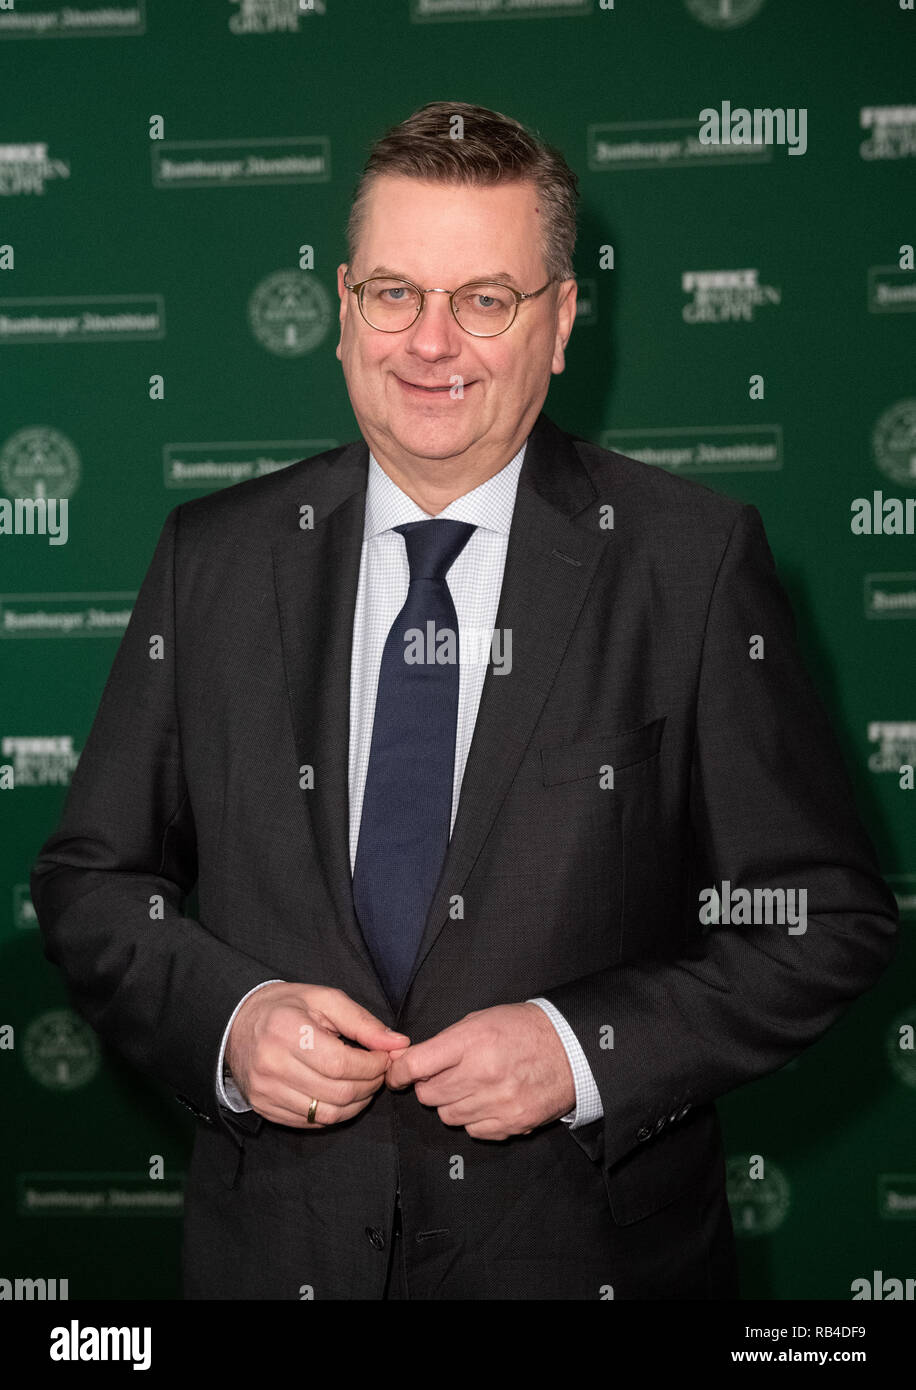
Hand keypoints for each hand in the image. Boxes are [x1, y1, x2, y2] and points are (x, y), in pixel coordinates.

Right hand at [226, 982, 408, 1128]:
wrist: (237, 1022)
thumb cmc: (286, 1007)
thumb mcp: (324, 999)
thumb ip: (362, 1022)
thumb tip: (398, 1044)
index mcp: (287, 1031)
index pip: (342, 1064)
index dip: (372, 1066)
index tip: (385, 1057)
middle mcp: (272, 1065)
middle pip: (337, 1092)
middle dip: (370, 1085)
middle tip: (379, 1072)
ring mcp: (265, 1091)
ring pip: (326, 1114)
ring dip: (356, 1103)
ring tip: (364, 1085)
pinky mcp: (264, 1108)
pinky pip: (310, 1122)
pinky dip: (334, 1113)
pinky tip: (342, 1096)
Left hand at [385, 1002, 575, 1139]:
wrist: (571, 1048)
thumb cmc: (522, 1029)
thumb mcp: (480, 1020)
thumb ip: (444, 1042)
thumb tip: (407, 1061)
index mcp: (473, 1041)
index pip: (416, 1065)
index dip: (399, 1071)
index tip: (396, 1074)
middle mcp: (483, 1074)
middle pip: (428, 1095)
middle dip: (428, 1085)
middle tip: (443, 1076)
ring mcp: (499, 1103)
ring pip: (447, 1116)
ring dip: (450, 1103)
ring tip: (469, 1087)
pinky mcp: (513, 1123)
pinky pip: (473, 1131)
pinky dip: (474, 1119)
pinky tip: (487, 1101)